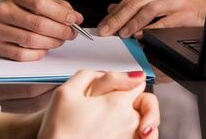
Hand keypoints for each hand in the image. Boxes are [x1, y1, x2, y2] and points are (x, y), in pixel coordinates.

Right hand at [0, 0, 82, 60]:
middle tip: (71, 33)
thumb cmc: (15, 7)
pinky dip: (38, 53)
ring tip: (60, 40)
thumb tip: (75, 17)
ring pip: (31, 40)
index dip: (60, 13)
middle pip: (38, 24)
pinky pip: (22, 55)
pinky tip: (44, 48)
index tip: (74, 19)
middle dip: (60, 31)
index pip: (39, 3)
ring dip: (52, 43)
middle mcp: (3, 11)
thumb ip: (55, 5)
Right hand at [38, 70, 159, 138]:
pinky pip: (139, 137)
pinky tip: (121, 131)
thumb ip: (92, 75)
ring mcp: (129, 137)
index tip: (119, 84)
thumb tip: (121, 74)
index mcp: (117, 103)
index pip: (139, 82)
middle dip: (135, 99)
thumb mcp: (66, 92)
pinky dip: (136, 133)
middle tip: (120, 102)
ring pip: (141, 120)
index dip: (128, 81)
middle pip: (146, 103)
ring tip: (111, 119)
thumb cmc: (59, 130)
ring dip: (133, 117)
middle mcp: (129, 121)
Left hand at [97, 0, 205, 37]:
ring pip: (148, 10)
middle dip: (117, 19)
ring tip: (123, 34)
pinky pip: (166, 21)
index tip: (102, 26)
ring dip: (133, 23)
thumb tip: (112, 8)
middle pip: (135, 3)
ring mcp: (175, 0)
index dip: (113, 14)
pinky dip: (153, 28)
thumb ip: (137, 2)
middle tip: (106, 31)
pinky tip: (143, 34)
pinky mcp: (186, 12)